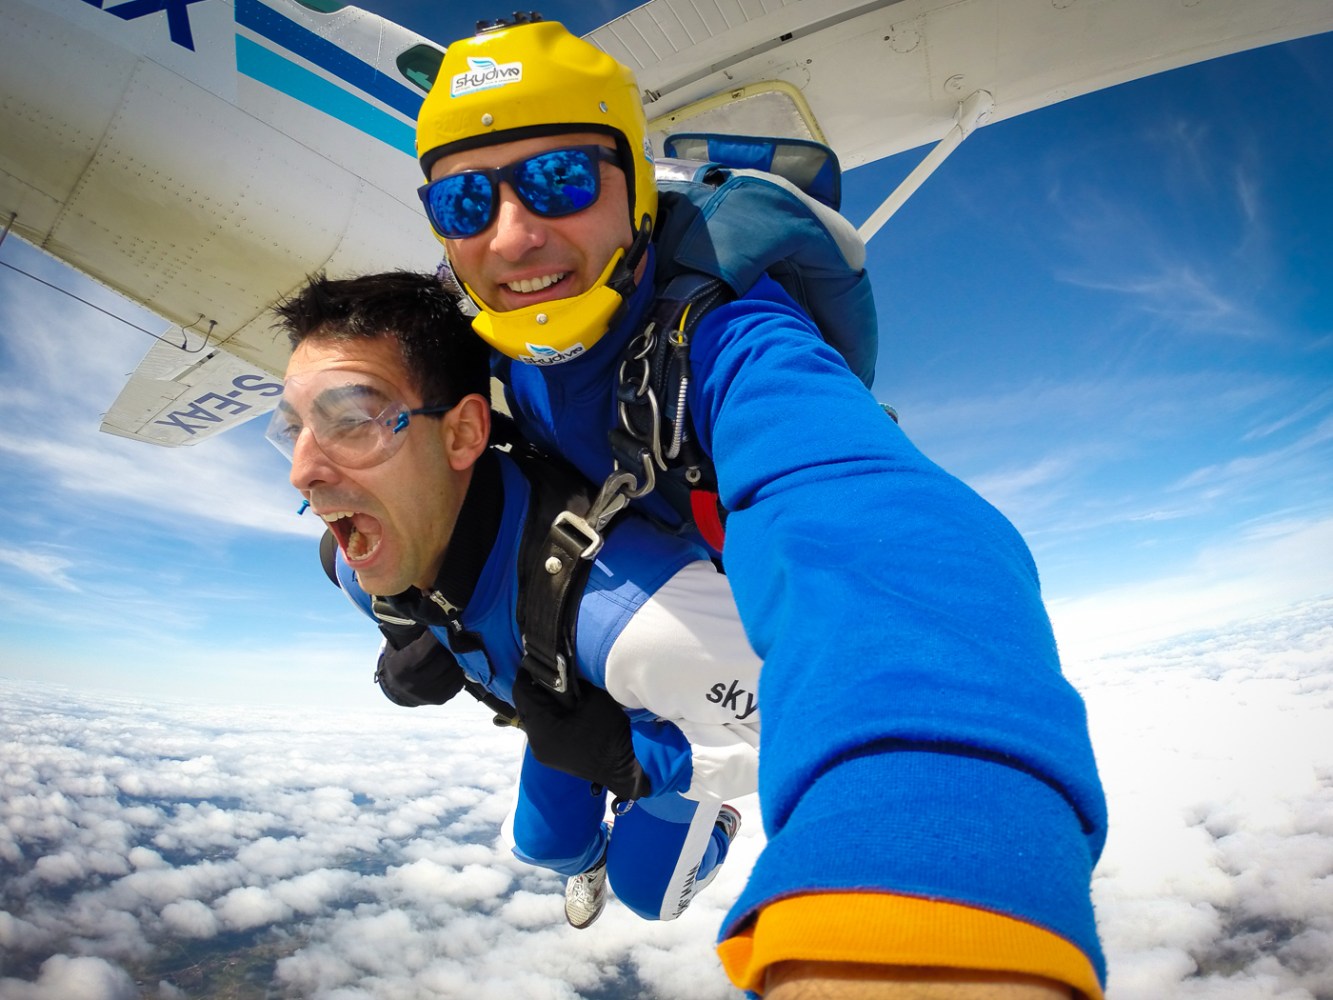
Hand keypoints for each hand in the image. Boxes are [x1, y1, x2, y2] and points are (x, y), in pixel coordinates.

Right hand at [374, 629, 467, 706]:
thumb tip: (426, 610)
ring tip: (458, 644)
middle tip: (455, 631)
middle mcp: (414, 684)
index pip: (425, 649)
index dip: (436, 635)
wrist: (397, 689)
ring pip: (453, 670)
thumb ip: (409, 631)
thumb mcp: (396, 646)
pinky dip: (460, 669)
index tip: (444, 622)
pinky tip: (457, 660)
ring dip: (458, 656)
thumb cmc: (399, 658)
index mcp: (401, 668)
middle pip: (442, 660)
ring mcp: (429, 694)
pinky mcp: (441, 699)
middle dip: (450, 644)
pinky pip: (459, 681)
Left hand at [510, 671, 651, 800]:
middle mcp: (534, 741)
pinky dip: (546, 714)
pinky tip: (561, 707)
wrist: (621, 769)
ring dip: (540, 701)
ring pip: (532, 717)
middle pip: (524, 705)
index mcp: (542, 728)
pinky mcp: (548, 754)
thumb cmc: (609, 733)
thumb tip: (559, 668)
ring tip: (556, 687)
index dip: (527, 673)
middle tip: (549, 670)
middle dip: (534, 686)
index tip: (537, 658)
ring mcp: (540, 750)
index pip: (522, 693)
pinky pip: (540, 728)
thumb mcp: (593, 699)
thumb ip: (571, 682)